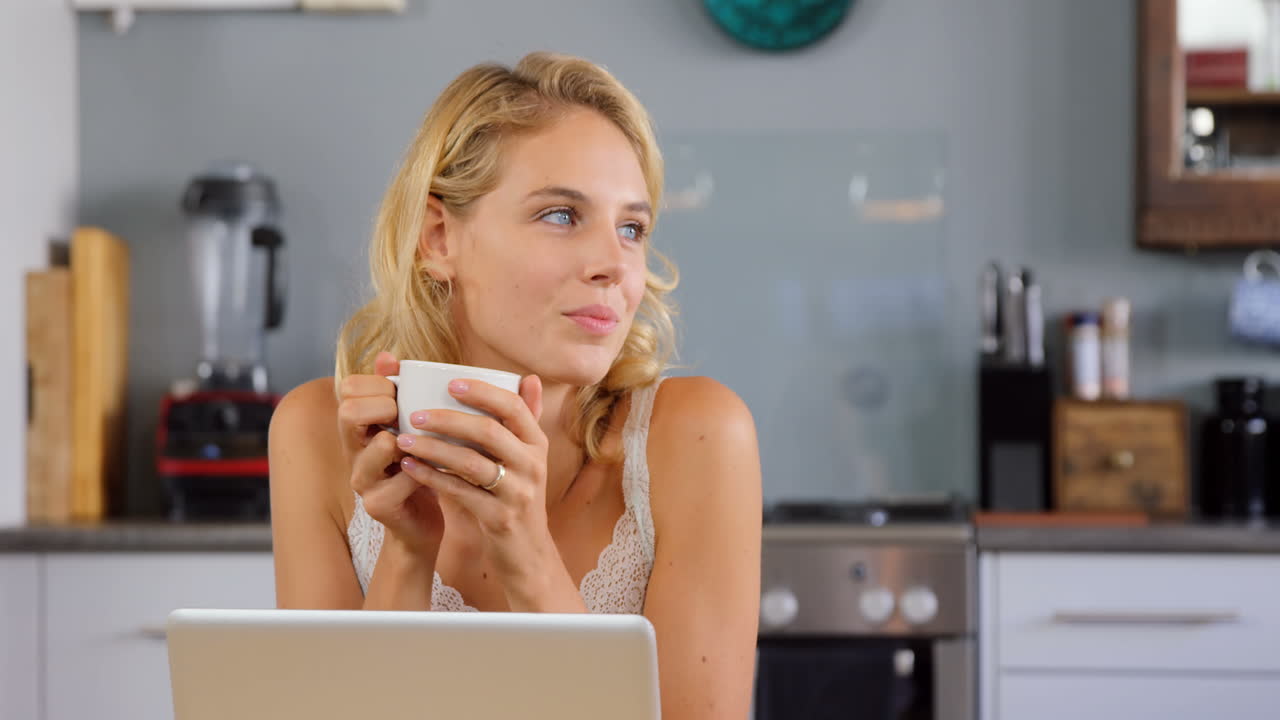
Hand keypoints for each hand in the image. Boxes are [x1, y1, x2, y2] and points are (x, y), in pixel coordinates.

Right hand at [337, 351, 444, 560]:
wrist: (423, 523)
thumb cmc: (421, 466)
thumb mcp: (410, 428)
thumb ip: (400, 394)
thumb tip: (388, 356)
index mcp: (359, 428)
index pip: (348, 390)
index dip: (377, 383)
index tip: (403, 391)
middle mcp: (354, 451)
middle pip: (349, 413)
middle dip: (385, 405)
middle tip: (410, 415)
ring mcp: (363, 479)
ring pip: (378, 446)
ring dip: (409, 438)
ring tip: (427, 441)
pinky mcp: (379, 505)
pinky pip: (405, 479)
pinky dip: (427, 469)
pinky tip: (443, 467)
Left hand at [395, 374, 554, 587]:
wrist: (527, 552)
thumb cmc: (518, 495)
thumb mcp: (529, 457)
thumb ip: (525, 419)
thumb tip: (529, 377)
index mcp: (536, 443)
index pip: (514, 407)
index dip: (483, 392)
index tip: (451, 383)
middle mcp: (532, 465)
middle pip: (489, 432)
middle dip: (449, 419)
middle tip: (416, 413)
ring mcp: (517, 493)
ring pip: (471, 463)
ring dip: (434, 449)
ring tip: (404, 439)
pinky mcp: (499, 518)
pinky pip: (461, 493)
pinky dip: (433, 478)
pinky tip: (410, 467)